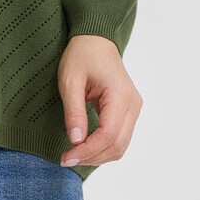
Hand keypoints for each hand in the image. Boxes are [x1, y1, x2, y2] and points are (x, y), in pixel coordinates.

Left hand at [57, 34, 142, 167]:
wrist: (95, 40)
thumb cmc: (82, 55)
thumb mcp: (70, 81)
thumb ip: (74, 111)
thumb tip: (76, 141)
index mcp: (120, 95)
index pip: (108, 134)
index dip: (87, 151)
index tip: (66, 157)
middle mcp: (133, 104)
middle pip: (117, 145)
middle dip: (91, 157)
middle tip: (65, 158)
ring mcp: (133, 108)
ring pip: (121, 145)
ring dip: (98, 155)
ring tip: (73, 154)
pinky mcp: (128, 111)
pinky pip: (119, 137)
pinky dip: (103, 147)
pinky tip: (85, 147)